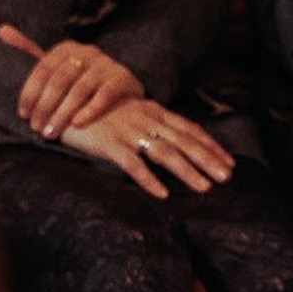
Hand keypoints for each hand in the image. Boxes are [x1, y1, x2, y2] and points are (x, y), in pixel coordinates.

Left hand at [0, 24, 141, 139]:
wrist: (119, 92)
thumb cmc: (78, 81)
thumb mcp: (55, 65)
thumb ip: (29, 50)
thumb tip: (1, 30)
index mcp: (66, 48)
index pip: (43, 68)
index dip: (30, 92)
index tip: (23, 114)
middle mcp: (87, 51)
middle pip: (60, 80)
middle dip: (45, 106)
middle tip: (36, 128)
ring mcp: (106, 64)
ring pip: (80, 90)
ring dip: (63, 113)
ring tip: (52, 132)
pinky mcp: (122, 78)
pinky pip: (105, 95)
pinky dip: (90, 110)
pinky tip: (78, 124)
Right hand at [57, 96, 238, 200]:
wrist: (62, 97)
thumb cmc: (98, 110)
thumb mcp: (130, 114)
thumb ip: (150, 126)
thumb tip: (174, 143)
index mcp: (154, 112)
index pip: (190, 129)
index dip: (211, 145)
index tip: (230, 162)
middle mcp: (146, 119)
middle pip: (184, 141)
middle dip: (208, 159)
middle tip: (228, 177)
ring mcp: (129, 131)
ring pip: (165, 152)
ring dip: (187, 171)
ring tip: (204, 188)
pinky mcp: (109, 143)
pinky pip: (132, 164)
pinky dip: (148, 179)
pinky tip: (162, 194)